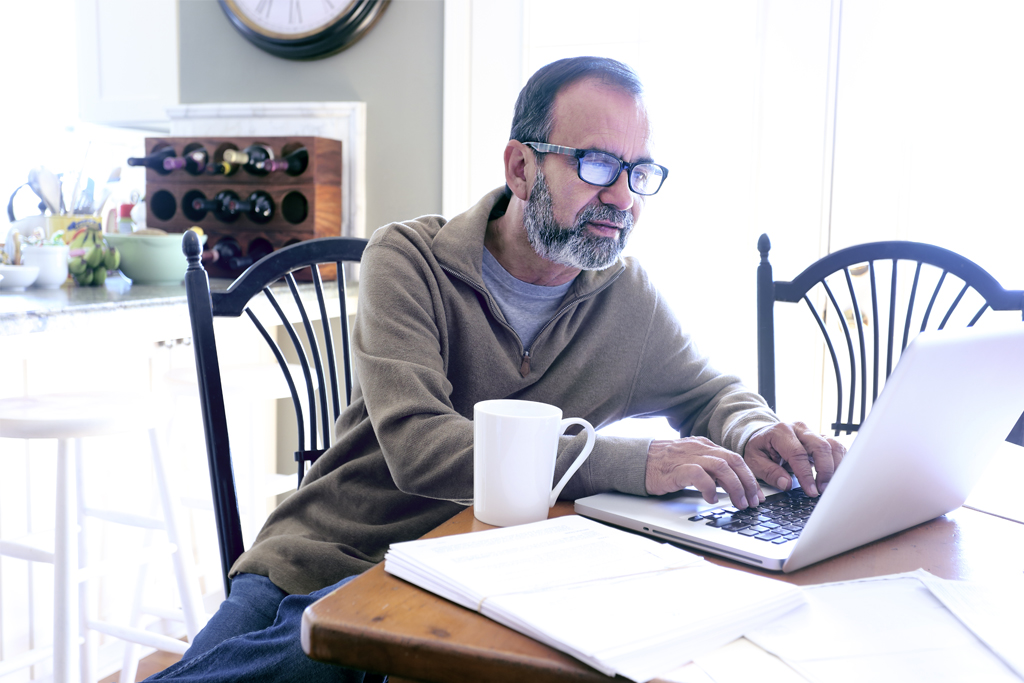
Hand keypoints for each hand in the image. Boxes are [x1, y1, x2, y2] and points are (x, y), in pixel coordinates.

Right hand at [646, 437, 764, 508]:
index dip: (750, 477)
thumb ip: (708, 468)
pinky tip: (712, 499)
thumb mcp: (689, 461)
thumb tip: (730, 485)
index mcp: (704, 445)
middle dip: (748, 483)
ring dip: (735, 487)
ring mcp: (688, 457)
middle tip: (753, 502)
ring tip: (739, 503)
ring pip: (722, 467)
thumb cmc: (661, 465)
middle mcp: (699, 448)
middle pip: (734, 461)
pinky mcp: (676, 469)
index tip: (757, 494)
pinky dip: (710, 488)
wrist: (635, 461)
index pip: (735, 459)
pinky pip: (700, 475)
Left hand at [743, 422, 845, 496]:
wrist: (763, 436)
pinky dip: (840, 462)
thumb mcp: (754, 461)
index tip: (811, 491)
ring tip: (830, 485)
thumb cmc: (760, 448)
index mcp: (780, 432)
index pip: (798, 453)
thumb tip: (786, 484)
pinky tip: (836, 476)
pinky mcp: (821, 437)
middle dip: (825, 471)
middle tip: (823, 490)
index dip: (806, 474)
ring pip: (833, 445)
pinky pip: (836, 447)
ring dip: (836, 467)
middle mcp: (799, 428)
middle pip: (820, 446)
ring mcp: (812, 432)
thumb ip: (769, 472)